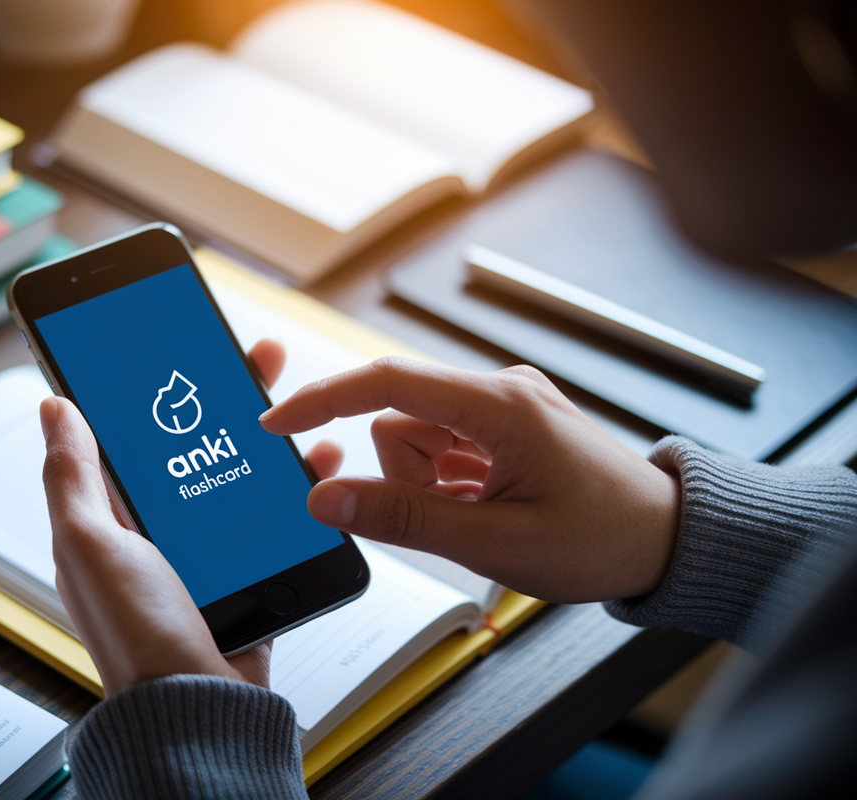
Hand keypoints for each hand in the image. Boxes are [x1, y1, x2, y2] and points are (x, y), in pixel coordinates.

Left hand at [39, 339, 342, 694]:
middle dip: (222, 396)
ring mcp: (203, 553)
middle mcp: (153, 533)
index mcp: (108, 520)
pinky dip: (298, 488)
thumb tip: (54, 406)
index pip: (128, 434)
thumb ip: (73, 475)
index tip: (177, 343)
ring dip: (267, 435)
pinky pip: (274, 519)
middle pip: (192, 444)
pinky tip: (320, 462)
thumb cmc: (137, 635)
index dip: (151, 385)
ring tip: (293, 401)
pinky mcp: (247, 574)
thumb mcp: (90, 542)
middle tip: (252, 356)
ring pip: (238, 474)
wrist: (198, 709)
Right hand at [259, 358, 679, 603]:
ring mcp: (505, 406)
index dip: (323, 400)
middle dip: (405, 479)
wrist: (670, 542)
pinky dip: (449, 485)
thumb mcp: (494, 543)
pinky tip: (491, 508)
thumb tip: (325, 500)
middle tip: (459, 523)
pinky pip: (446, 449)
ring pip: (417, 440)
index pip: (386, 383)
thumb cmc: (604, 540)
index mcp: (499, 406)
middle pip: (399, 421)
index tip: (276, 423)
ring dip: (429, 487)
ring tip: (483, 519)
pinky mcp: (507, 424)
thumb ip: (403, 518)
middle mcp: (499, 391)